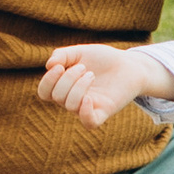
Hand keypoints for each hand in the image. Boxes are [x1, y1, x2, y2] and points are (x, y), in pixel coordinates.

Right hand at [38, 40, 173, 128]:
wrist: (128, 64)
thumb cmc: (102, 59)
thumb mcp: (80, 52)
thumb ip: (62, 55)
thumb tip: (49, 65)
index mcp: (64, 86)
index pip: (45, 92)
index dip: (47, 81)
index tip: (59, 66)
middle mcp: (73, 100)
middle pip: (58, 97)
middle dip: (68, 78)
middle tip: (85, 68)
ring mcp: (88, 107)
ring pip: (70, 106)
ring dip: (79, 86)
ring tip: (91, 75)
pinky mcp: (103, 113)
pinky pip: (89, 122)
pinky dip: (85, 112)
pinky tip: (89, 98)